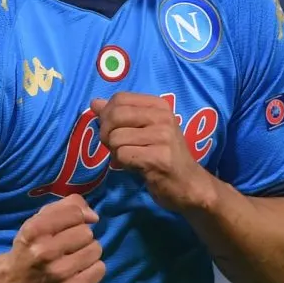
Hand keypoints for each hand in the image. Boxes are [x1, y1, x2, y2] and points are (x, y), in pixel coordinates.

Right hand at [4, 193, 105, 282]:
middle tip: (68, 244)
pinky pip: (99, 269)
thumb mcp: (38, 220)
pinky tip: (78, 269)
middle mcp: (45, 252)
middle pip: (86, 232)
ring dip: (87, 251)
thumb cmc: (29, 247)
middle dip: (80, 235)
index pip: (75, 213)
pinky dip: (92, 267)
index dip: (76, 217)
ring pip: (95, 249)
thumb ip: (66, 207)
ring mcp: (59, 274)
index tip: (69, 225)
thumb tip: (93, 216)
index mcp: (35, 230)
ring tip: (74, 256)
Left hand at [91, 93, 215, 211]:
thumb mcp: (144, 129)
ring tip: (129, 157)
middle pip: (115, 116)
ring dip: (115, 152)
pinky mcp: (158, 158)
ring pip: (115, 138)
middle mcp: (162, 117)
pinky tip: (135, 166)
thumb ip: (120, 115)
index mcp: (159, 105)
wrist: (188, 184)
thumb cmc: (164, 155)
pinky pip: (122, 155)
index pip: (120, 98)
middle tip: (115, 146)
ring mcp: (162, 137)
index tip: (112, 129)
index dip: (107, 114)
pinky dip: (122, 163)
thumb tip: (94, 102)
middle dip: (106, 133)